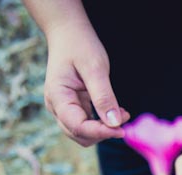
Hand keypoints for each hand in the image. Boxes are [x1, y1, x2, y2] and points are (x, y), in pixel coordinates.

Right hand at [43, 20, 129, 145]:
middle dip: (102, 132)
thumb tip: (114, 123)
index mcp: (57, 97)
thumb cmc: (79, 45)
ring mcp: (63, 108)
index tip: (121, 130)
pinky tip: (116, 111)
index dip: (100, 132)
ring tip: (122, 113)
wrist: (68, 33)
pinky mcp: (73, 107)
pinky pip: (87, 123)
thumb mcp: (95, 68)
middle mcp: (56, 107)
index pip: (77, 126)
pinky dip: (102, 122)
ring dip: (103, 128)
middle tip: (124, 117)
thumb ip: (103, 96)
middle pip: (79, 135)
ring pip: (83, 133)